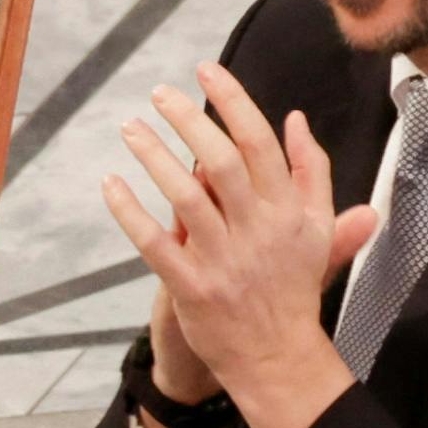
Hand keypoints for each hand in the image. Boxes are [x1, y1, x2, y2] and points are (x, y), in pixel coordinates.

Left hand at [103, 63, 371, 427]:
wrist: (277, 356)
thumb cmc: (292, 286)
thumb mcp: (317, 227)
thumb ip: (312, 172)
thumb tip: (295, 119)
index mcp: (288, 210)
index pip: (259, 142)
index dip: (232, 101)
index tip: (206, 71)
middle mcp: (258, 230)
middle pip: (221, 160)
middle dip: (189, 119)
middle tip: (159, 93)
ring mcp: (223, 260)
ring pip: (185, 196)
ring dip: (154, 156)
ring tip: (131, 128)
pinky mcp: (192, 287)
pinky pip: (154, 243)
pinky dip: (129, 212)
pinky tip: (111, 184)